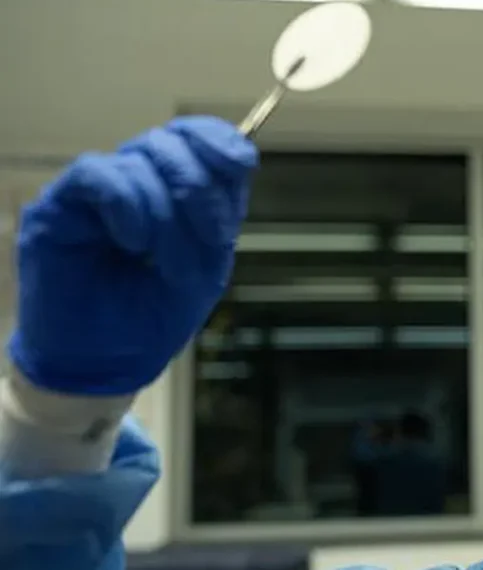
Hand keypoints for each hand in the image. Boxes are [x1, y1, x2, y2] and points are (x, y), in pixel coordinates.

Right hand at [7, 116, 257, 395]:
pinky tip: (132, 242)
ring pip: (138, 160)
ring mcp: (96, 193)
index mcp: (174, 195)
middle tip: (210, 238)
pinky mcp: (59, 206)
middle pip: (171, 143)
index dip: (218, 140)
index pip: (196, 139)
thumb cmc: (151, 320)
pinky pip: (97, 174)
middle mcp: (135, 184)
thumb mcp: (205, 270)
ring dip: (165, 212)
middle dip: (198, 187)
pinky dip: (125, 204)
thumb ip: (220, 216)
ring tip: (159, 258)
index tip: (242, 162)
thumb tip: (239, 158)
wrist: (102, 366)